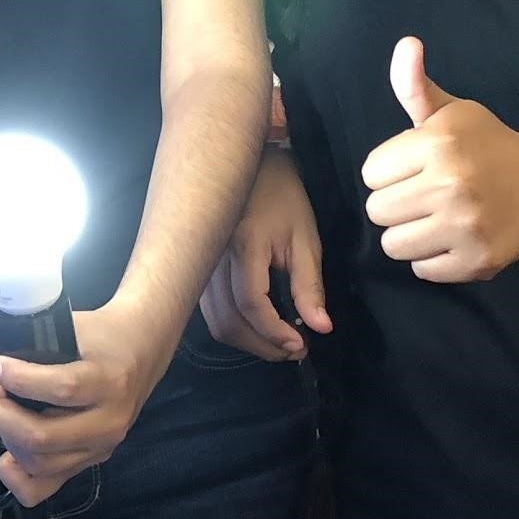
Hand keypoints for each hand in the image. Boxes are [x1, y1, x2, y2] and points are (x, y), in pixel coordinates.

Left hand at [0, 295, 176, 507]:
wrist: (141, 350)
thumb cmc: (98, 335)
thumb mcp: (62, 321)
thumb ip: (8, 321)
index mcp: (108, 379)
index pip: (61, 388)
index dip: (18, 378)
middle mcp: (108, 420)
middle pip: (42, 436)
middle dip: (1, 414)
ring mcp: (100, 447)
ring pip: (39, 463)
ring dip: (6, 438)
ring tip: (2, 411)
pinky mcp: (89, 463)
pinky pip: (44, 489)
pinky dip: (16, 477)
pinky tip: (6, 453)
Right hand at [200, 149, 332, 360]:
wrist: (248, 168)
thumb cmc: (282, 197)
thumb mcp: (305, 238)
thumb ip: (310, 285)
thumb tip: (321, 327)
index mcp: (243, 246)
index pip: (252, 304)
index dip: (274, 332)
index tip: (300, 344)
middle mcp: (214, 259)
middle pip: (229, 321)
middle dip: (262, 345)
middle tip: (293, 350)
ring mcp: (200, 265)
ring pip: (215, 321)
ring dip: (247, 341)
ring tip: (278, 344)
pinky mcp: (197, 269)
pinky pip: (210, 310)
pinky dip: (234, 327)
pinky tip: (257, 327)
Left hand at [362, 37, 518, 282]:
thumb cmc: (488, 146)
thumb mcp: (452, 112)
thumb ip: (415, 86)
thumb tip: (406, 44)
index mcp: (438, 143)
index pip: (370, 173)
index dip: (390, 172)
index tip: (417, 169)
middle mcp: (451, 183)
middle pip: (377, 210)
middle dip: (396, 204)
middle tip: (427, 195)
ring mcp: (465, 225)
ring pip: (393, 245)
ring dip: (409, 234)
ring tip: (436, 218)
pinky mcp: (477, 260)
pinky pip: (421, 270)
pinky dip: (432, 259)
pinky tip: (454, 237)